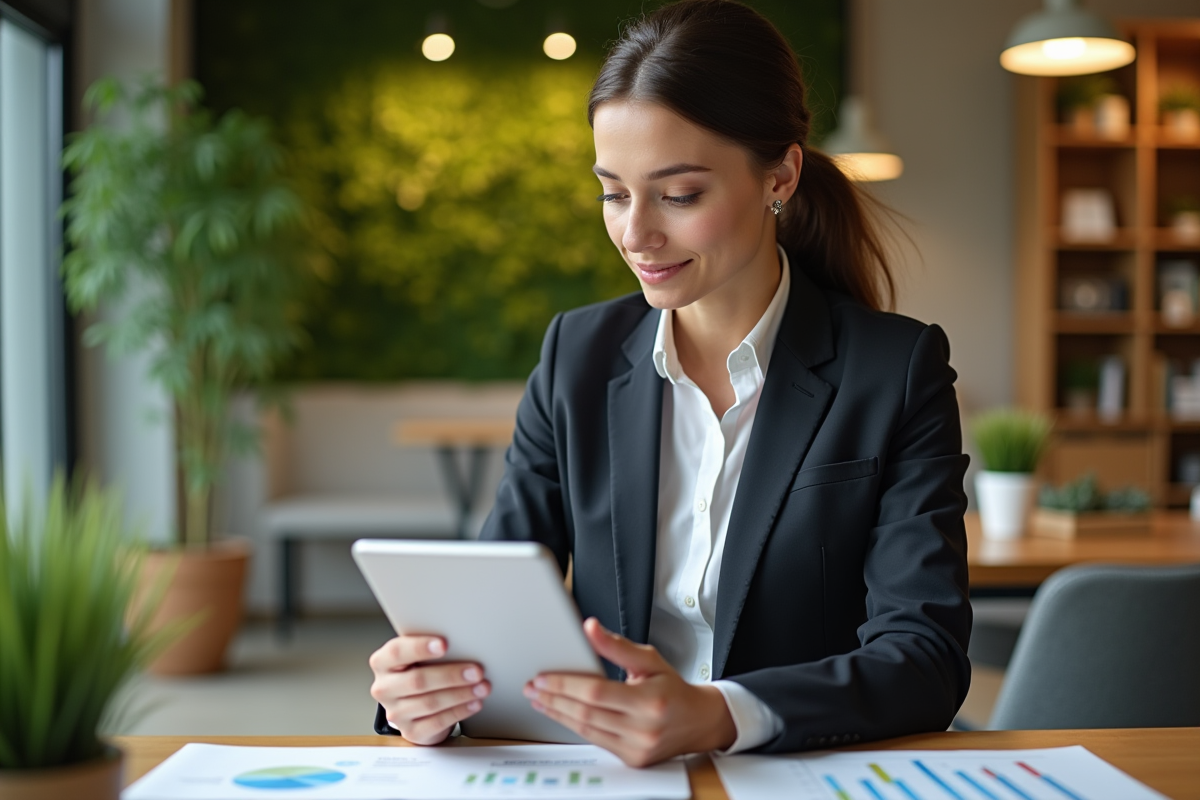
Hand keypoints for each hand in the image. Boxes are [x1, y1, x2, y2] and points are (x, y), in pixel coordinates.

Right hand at [369, 635, 490, 744]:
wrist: (415, 705)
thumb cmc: (420, 671)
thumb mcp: (419, 656)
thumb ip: (431, 648)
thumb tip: (462, 641)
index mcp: (382, 662)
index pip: (397, 652)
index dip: (420, 647)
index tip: (444, 644)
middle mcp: (384, 688)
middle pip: (417, 681)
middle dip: (451, 675)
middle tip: (476, 671)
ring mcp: (396, 713)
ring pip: (430, 703)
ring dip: (460, 694)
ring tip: (482, 687)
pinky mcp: (411, 731)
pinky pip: (437, 722)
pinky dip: (459, 711)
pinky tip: (474, 703)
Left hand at [523, 618, 735, 766]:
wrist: (698, 721)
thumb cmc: (673, 688)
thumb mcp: (649, 660)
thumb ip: (617, 646)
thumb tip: (590, 628)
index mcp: (649, 701)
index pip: (596, 692)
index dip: (566, 684)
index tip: (543, 678)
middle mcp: (643, 728)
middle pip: (586, 713)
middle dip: (553, 699)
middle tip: (533, 688)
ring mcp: (637, 748)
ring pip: (586, 730)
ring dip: (558, 713)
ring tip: (540, 700)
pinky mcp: (632, 759)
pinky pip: (595, 740)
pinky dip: (575, 725)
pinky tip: (561, 713)